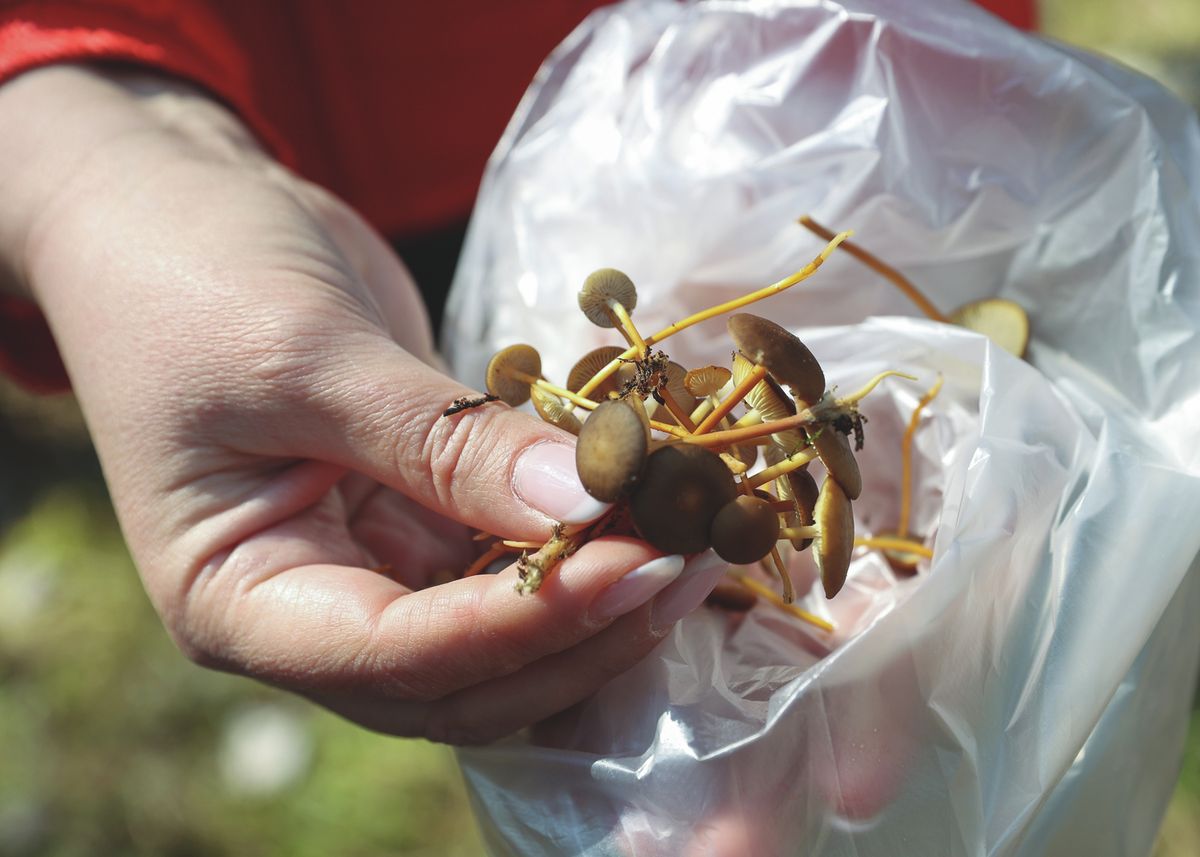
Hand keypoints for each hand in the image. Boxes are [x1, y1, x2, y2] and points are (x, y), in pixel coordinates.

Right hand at [0, 66, 726, 742]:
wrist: (172, 208)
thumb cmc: (191, 276)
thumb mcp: (306, 355)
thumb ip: (444, 441)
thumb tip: (589, 502)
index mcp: (240, 604)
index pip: (396, 659)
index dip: (524, 625)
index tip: (636, 566)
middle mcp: (310, 610)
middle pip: (463, 678)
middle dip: (579, 632)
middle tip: (687, 559)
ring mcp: (371, 567)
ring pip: (502, 634)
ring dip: (597, 599)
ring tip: (691, 537)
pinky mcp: (422, 516)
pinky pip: (511, 555)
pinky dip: (579, 542)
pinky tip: (647, 506)